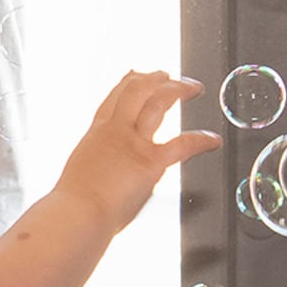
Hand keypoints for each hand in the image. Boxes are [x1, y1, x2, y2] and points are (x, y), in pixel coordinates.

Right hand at [59, 72, 219, 235]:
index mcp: (96, 134)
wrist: (76, 213)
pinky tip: (213, 139)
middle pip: (136, 89)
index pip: (113, 98)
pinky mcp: (151, 163)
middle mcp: (115, 130)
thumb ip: (93, 167)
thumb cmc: (73, 206)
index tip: (136, 73)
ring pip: (158, 101)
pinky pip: (183, 144)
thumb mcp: (78, 173)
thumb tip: (97, 177)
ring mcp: (134, 143)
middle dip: (155, 78)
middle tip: (167, 74)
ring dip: (178, 89)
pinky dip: (201, 139)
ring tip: (193, 86)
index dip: (127, 82)